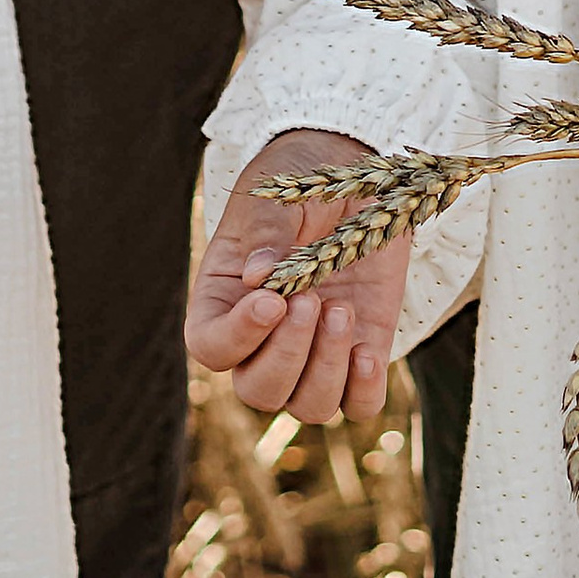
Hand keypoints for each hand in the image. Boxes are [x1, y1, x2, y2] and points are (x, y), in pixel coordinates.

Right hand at [186, 128, 408, 423]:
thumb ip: (266, 232)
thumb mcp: (277, 194)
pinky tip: (367, 350)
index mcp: (225, 299)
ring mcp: (314, 351)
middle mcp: (264, 338)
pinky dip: (363, 390)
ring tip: (341, 309)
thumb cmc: (298, 181)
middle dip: (286, 354)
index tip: (273, 301)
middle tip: (310, 298)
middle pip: (259, 390)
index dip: (237, 337)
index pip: (211, 346)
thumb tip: (258, 276)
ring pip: (308, 406)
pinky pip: (359, 405)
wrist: (354, 172)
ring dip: (325, 369)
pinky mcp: (361, 353)